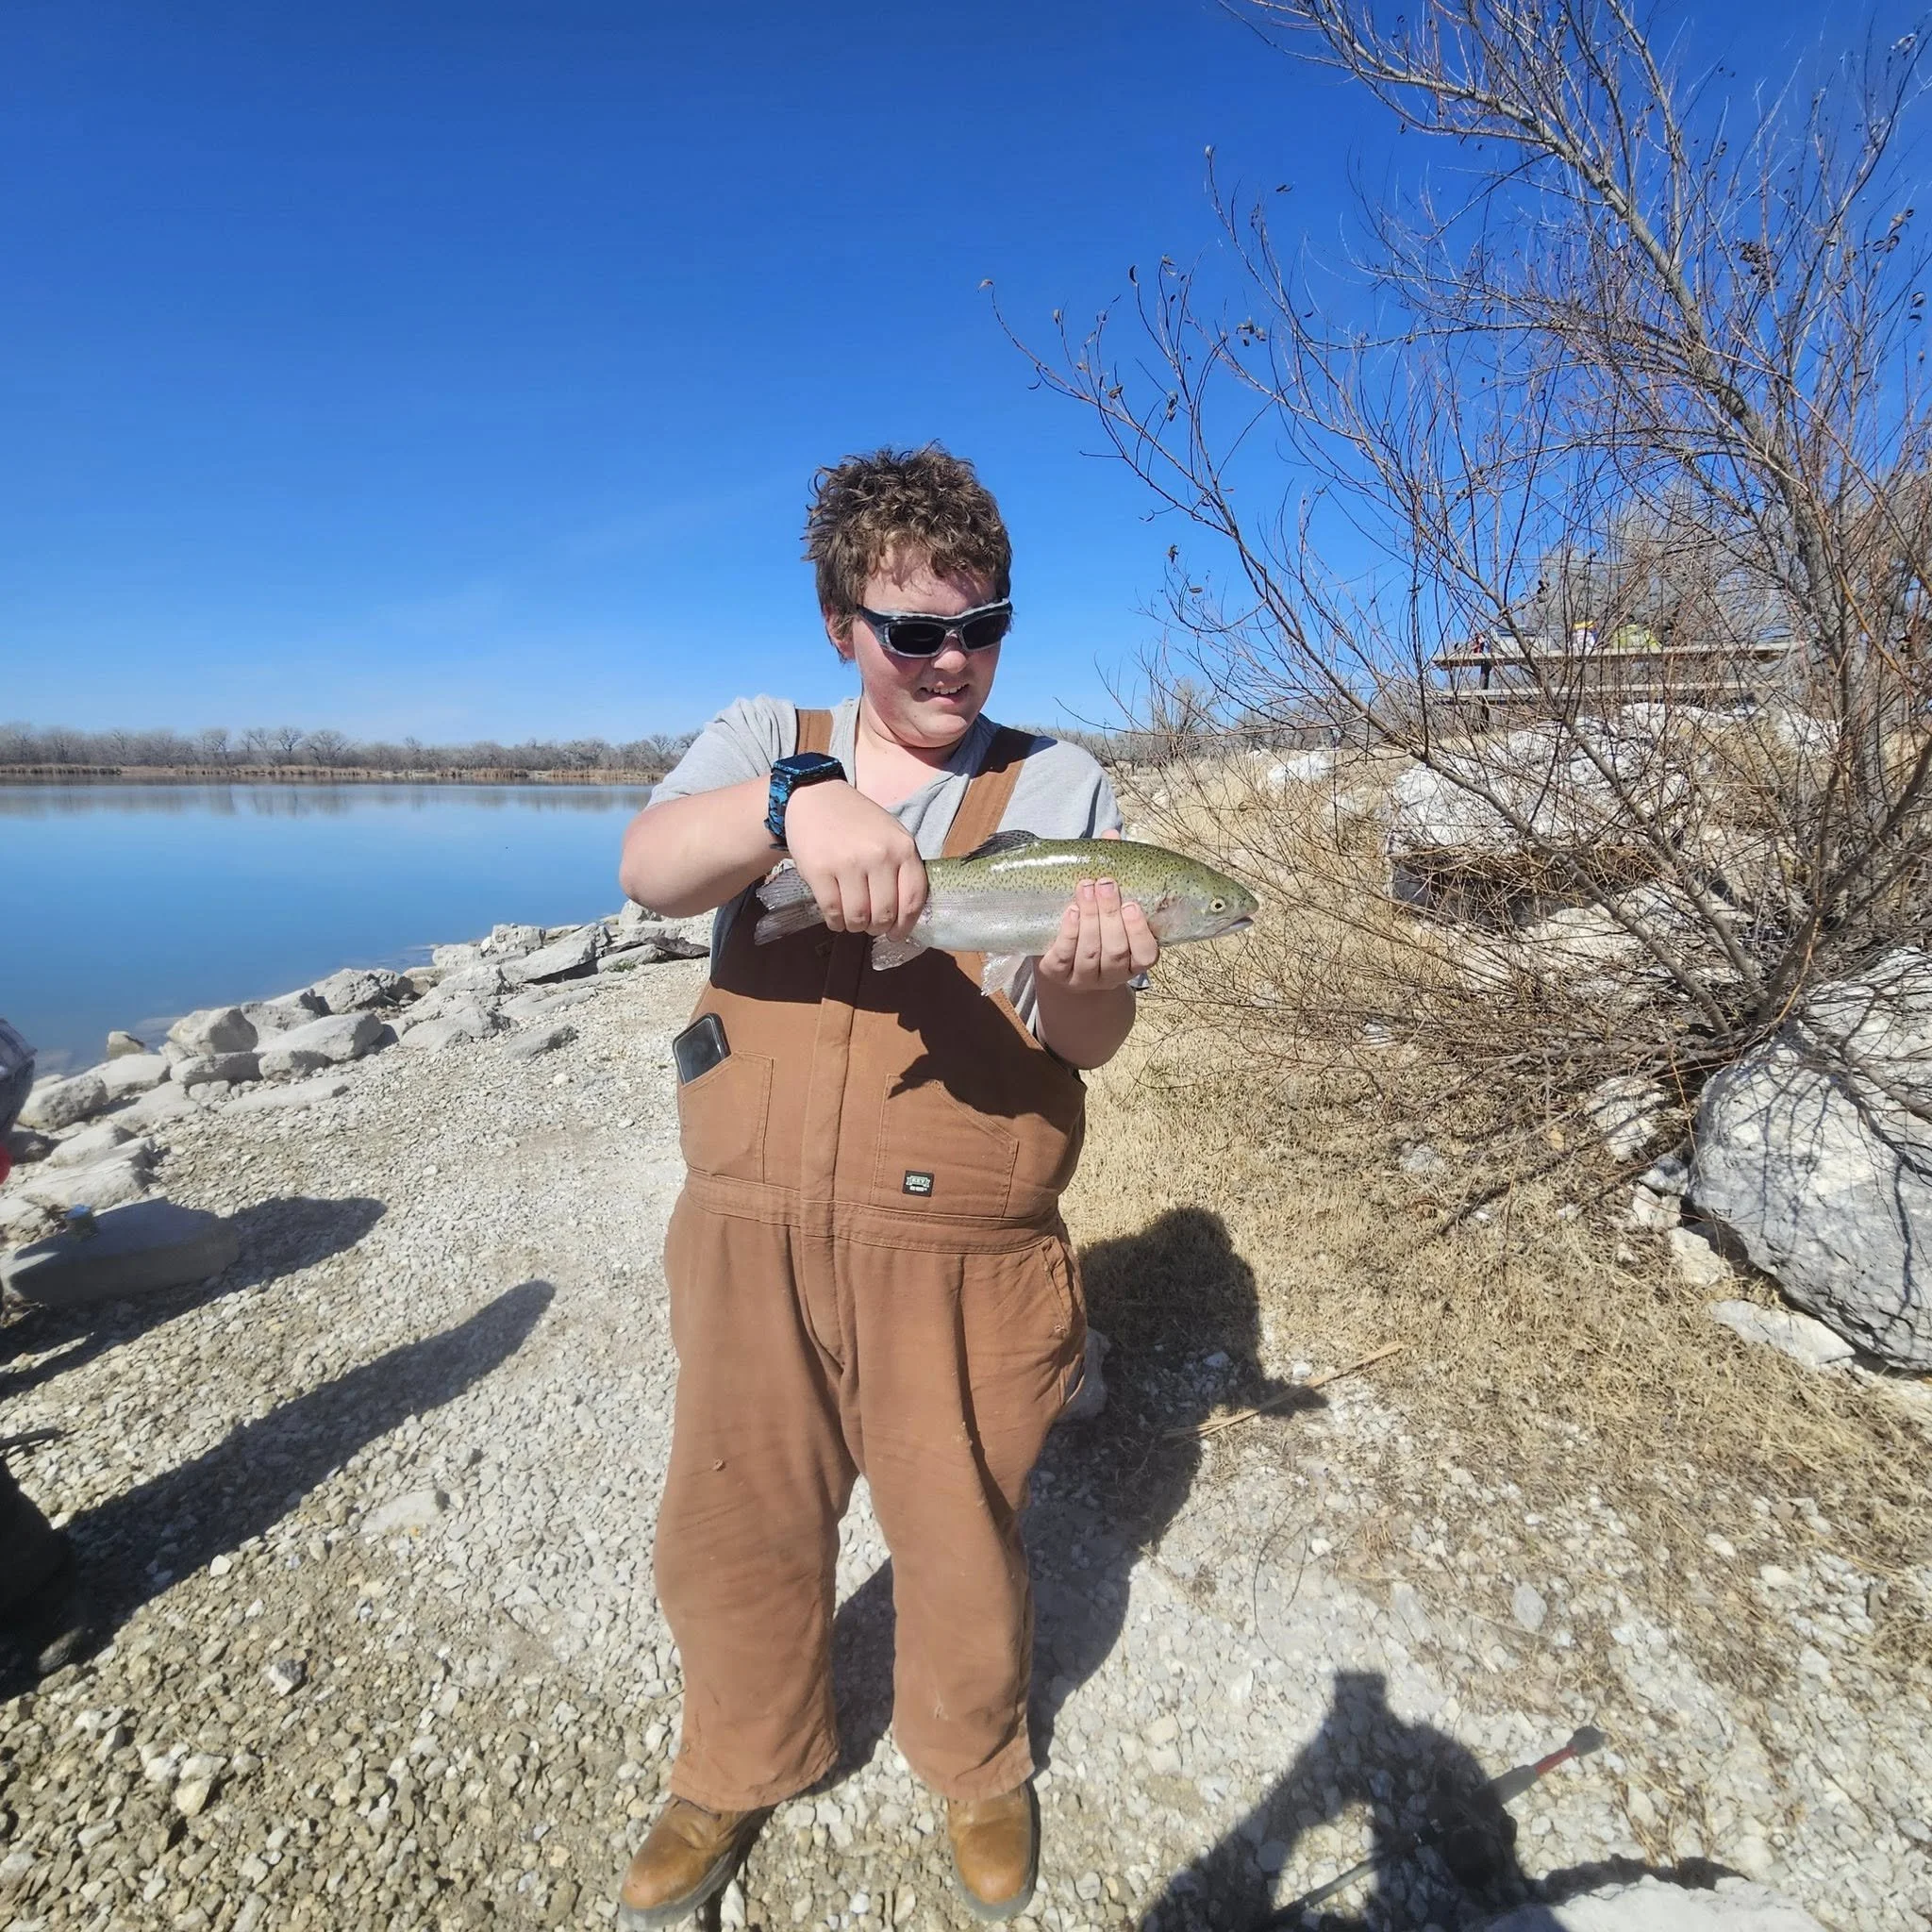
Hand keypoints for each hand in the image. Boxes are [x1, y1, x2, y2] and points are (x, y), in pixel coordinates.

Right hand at [781, 780, 928, 939]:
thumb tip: (904, 914)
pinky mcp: (820, 870)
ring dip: (855, 926)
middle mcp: (879, 855)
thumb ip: (901, 867)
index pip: (913, 899)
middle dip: (877, 928)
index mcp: (903, 847)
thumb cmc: (856, 820)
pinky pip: (832, 911)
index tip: (896, 934)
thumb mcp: (890, 835)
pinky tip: (836, 917)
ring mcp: (848, 863)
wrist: (814, 797)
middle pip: (884, 913)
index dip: (905, 925)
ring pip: (858, 917)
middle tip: (870, 926)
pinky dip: (835, 922)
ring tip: (852, 921)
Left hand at [1035, 875, 1159, 993]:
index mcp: (1133, 964)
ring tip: (1086, 889)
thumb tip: (1120, 879)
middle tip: (1105, 886)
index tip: (1131, 904)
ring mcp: (1083, 979)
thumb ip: (1122, 909)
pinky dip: (1069, 933)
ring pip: (1090, 953)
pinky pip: (1064, 957)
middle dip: (1110, 915)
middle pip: (1115, 951)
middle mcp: (1111, 976)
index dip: (1139, 931)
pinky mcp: (1058, 975)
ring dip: (1089, 918)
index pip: (1145, 955)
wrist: (1063, 964)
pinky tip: (1072, 911)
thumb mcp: (1116, 926)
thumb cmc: (1096, 936)